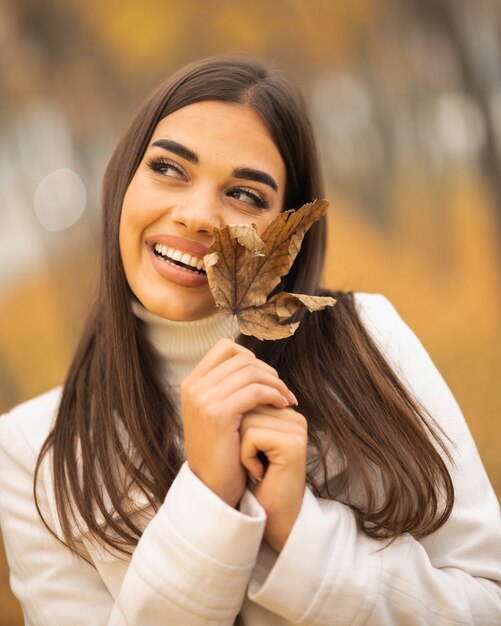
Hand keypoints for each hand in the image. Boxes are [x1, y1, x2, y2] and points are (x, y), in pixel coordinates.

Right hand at [180, 338, 296, 507]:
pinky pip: (255, 390)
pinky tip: (282, 406)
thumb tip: (257, 365)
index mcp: (192, 383)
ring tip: (286, 399)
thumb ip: (228, 388)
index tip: (267, 378)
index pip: (225, 347)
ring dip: (276, 383)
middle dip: (269, 372)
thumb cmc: (223, 451)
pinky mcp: (218, 414)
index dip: (251, 357)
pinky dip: (274, 394)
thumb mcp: (218, 413)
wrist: (213, 487)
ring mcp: (203, 400)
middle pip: (242, 358)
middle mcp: (194, 387)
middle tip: (284, 391)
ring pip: (251, 372)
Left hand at [240, 406, 307, 551]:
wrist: (270, 515)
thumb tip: (222, 390)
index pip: (247, 398)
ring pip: (247, 419)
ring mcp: (296, 429)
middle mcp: (294, 416)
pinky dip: (246, 457)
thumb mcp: (246, 439)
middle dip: (238, 436)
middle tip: (252, 462)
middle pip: (246, 407)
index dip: (237, 428)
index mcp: (284, 412)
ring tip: (256, 467)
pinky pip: (252, 436)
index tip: (247, 451)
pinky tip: (259, 473)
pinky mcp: (292, 443)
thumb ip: (243, 413)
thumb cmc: (253, 479)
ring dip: (241, 448)